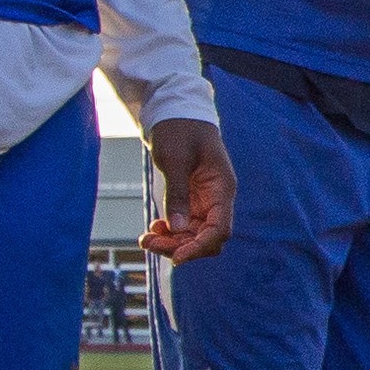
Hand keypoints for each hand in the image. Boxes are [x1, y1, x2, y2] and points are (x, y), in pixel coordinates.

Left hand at [142, 115, 234, 261]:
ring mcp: (204, 202)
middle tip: (149, 243)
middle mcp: (217, 199)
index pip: (219, 229)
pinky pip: (184, 226)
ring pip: (194, 236)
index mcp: (222, 188)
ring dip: (172, 242)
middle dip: (180, 246)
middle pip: (206, 238)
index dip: (200, 247)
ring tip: (146, 238)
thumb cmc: (179, 129)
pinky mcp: (191, 201)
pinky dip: (169, 232)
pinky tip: (154, 229)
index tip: (176, 257)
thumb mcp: (176, 159)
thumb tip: (177, 229)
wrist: (175, 112)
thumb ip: (177, 194)